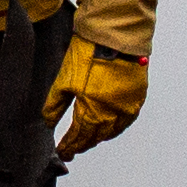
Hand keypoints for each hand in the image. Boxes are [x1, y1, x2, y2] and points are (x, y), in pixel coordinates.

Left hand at [48, 44, 144, 158]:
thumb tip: (48, 122)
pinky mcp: (138, 96)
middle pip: (95, 137)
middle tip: (74, 149)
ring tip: (90, 140)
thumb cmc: (88, 53)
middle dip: (83, 144)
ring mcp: (127, 106)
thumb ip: (55, 104)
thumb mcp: (64, 79)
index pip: (78, 137)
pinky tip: (112, 126)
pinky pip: (127, 120)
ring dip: (100, 137)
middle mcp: (111, 114)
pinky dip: (117, 127)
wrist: (114, 35)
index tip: (63, 152)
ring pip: (113, 131)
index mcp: (91, 111)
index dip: (69, 146)